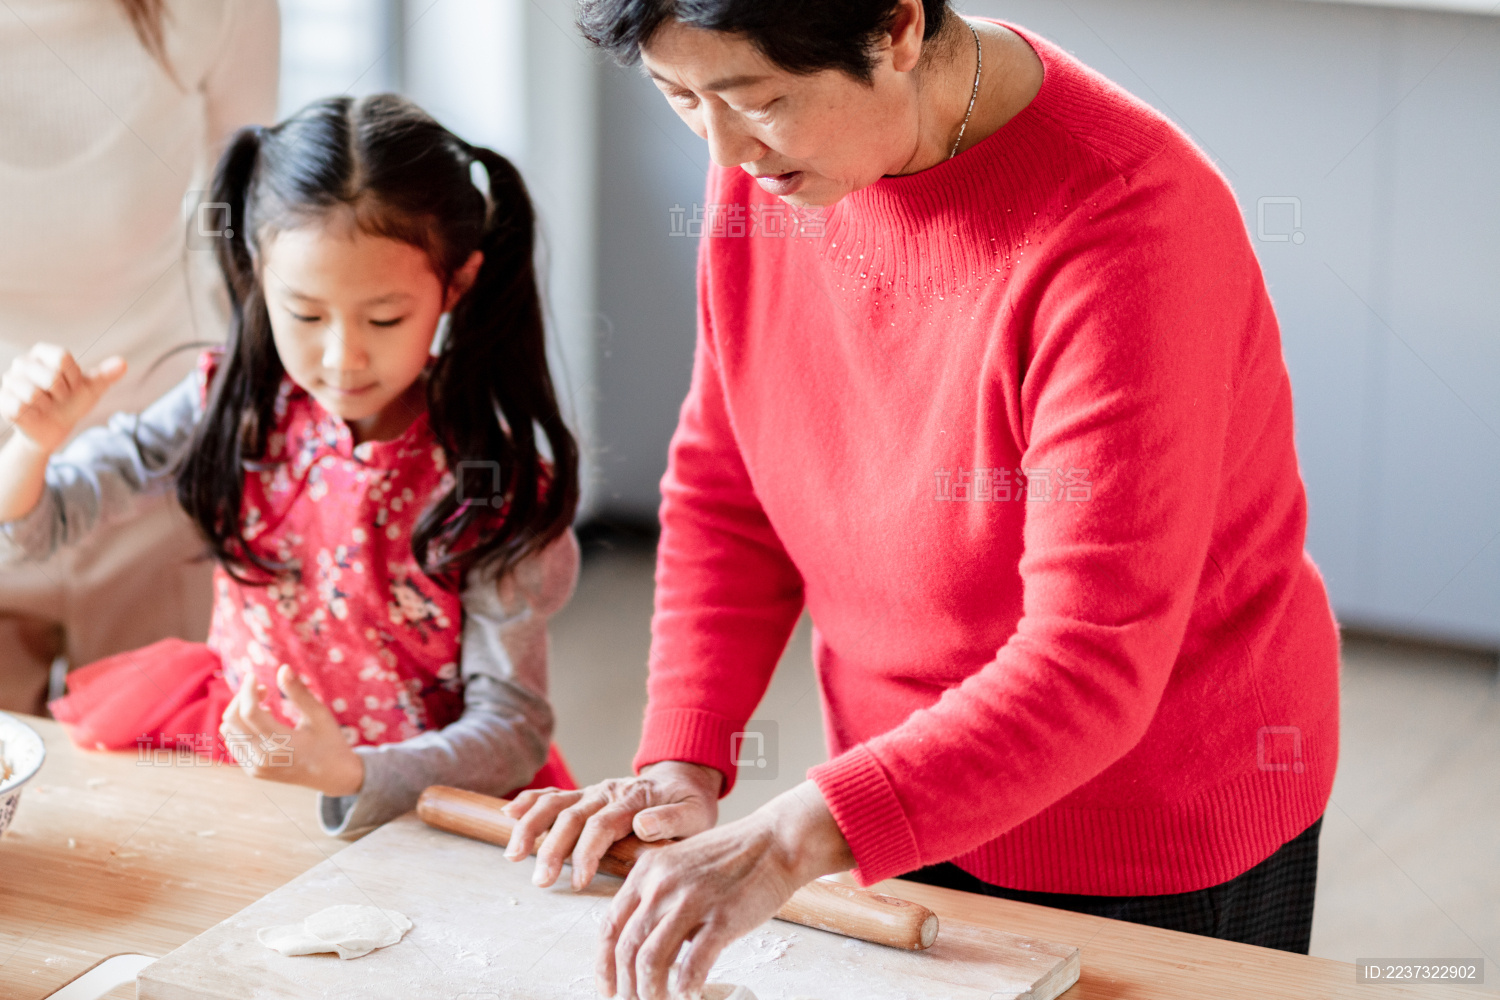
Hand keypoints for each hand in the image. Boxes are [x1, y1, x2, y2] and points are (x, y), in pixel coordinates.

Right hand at [0, 344, 124, 452]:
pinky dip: (34, 415)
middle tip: (58, 398)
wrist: (55, 428)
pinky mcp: (4, 400)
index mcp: (43, 353)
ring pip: (34, 393)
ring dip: (47, 405)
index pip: (62, 358)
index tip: (72, 385)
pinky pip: (21, 408)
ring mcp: (9, 381)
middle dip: (62, 393)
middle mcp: (22, 363)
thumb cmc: (71, 402)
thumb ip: (105, 375)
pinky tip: (33, 414)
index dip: (73, 378)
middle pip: (50, 376)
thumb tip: (123, 363)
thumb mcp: (91, 389)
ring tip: (45, 405)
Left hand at [219, 664, 364, 796]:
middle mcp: (262, 759)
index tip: (253, 676)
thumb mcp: (319, 715)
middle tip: (264, 689)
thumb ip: (299, 692)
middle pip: (232, 720)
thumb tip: (283, 668)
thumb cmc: (330, 742)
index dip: (248, 690)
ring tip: (264, 705)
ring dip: (239, 712)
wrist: (334, 776)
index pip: (249, 712)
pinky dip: (241, 727)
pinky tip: (261, 722)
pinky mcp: (253, 771)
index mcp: (281, 744)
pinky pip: (234, 743)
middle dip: (242, 698)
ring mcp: (255, 767)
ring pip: (228, 732)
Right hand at [501, 761, 721, 891]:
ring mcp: (592, 792)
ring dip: (530, 827)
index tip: (578, 880)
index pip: (601, 825)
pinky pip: (553, 795)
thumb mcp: (695, 814)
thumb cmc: (690, 804)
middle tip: (541, 880)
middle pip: (571, 817)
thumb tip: (642, 825)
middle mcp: (607, 793)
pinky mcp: (584, 795)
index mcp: (632, 800)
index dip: (587, 853)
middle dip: (552, 849)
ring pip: (554, 804)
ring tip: (513, 854)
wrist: (685, 778)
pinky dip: (529, 802)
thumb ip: (671, 820)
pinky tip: (508, 813)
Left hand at [597, 781, 854, 999]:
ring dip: (650, 992)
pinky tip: (689, 994)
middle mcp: (662, 884)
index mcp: (647, 871)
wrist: (776, 840)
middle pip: (626, 948)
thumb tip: (648, 942)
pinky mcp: (721, 918)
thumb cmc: (733, 855)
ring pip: (651, 961)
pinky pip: (692, 965)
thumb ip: (658, 896)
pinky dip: (686, 988)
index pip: (610, 926)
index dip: (604, 965)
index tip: (608, 987)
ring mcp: (691, 900)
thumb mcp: (681, 863)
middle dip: (625, 986)